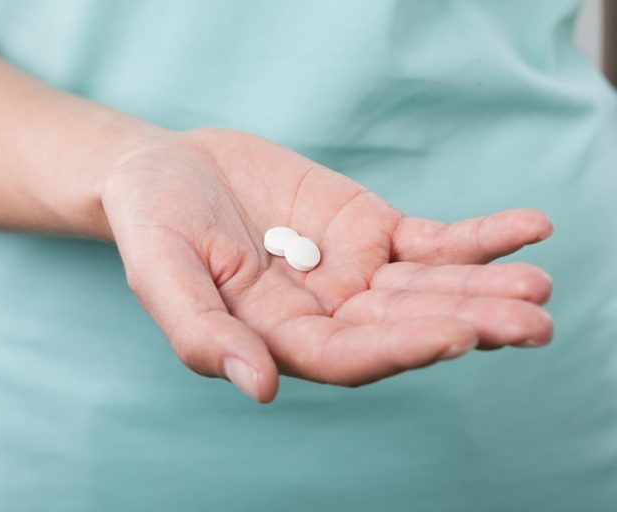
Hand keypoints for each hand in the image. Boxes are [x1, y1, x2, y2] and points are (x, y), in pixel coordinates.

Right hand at [102, 127, 552, 402]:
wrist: (171, 171)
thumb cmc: (154, 224)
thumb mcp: (160, 274)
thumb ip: (202, 332)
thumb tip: (260, 389)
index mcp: (278, 338)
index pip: (348, 356)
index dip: (399, 348)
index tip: (456, 336)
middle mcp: (326, 314)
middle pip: (405, 326)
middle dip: (468, 324)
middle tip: (530, 322)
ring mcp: (354, 272)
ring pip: (428, 287)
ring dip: (485, 287)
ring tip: (537, 287)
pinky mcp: (372, 230)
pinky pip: (432, 240)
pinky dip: (479, 237)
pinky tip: (529, 229)